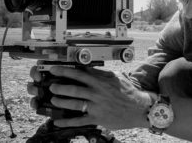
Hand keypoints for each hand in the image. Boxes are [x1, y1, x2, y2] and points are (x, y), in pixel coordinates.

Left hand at [27, 66, 152, 128]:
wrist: (139, 108)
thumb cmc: (128, 91)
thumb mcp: (117, 77)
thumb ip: (102, 73)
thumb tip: (90, 69)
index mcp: (101, 81)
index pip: (80, 73)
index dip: (66, 70)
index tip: (56, 69)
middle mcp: (97, 92)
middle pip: (74, 88)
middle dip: (60, 86)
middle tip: (52, 85)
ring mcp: (96, 106)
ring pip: (74, 103)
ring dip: (61, 101)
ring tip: (53, 99)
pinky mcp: (98, 118)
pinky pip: (79, 120)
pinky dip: (67, 122)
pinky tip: (57, 122)